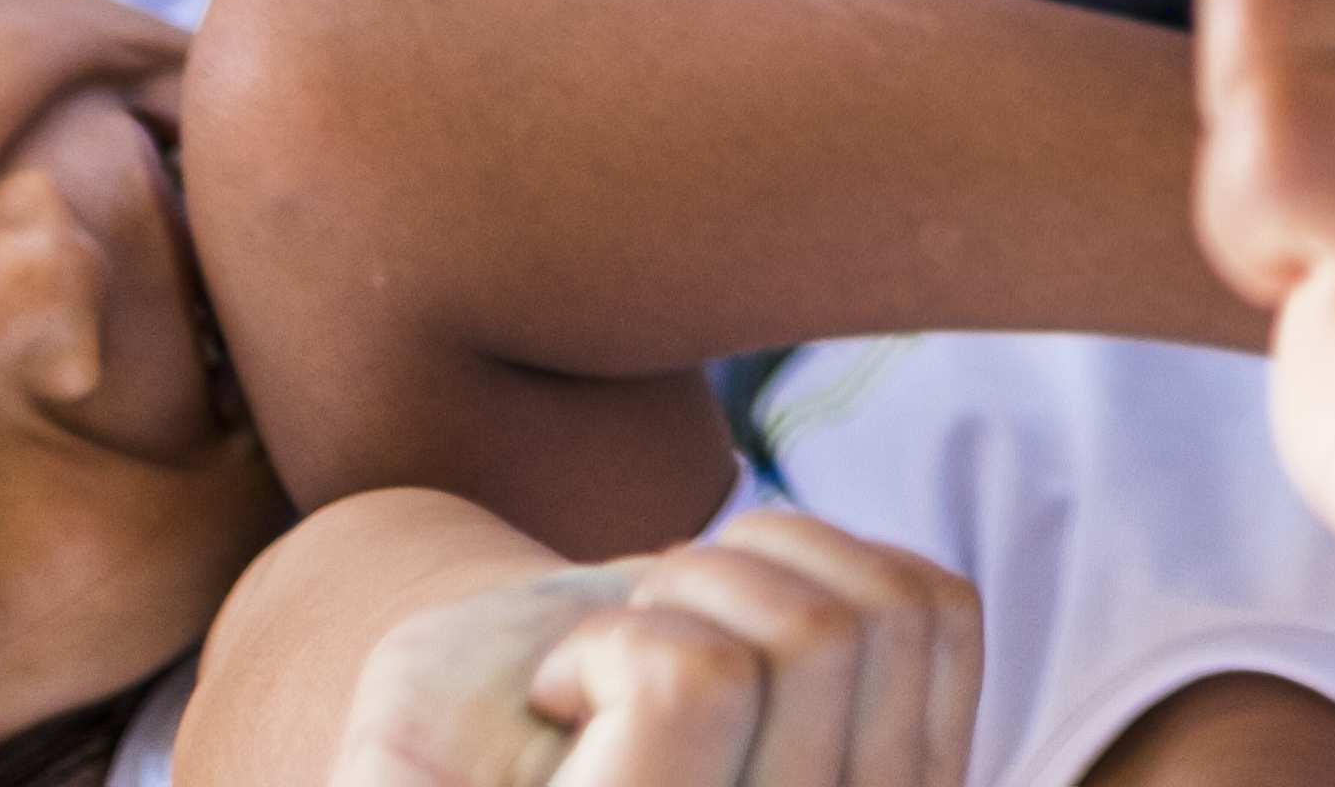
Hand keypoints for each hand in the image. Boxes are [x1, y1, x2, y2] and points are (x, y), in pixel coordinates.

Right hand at [328, 515, 981, 786]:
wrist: (499, 747)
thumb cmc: (427, 747)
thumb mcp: (399, 759)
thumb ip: (426, 771)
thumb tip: (587, 700)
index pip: (693, 684)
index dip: (615, 644)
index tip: (557, 693)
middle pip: (809, 642)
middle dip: (692, 588)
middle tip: (621, 649)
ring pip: (878, 616)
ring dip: (766, 569)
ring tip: (684, 634)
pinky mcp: (928, 780)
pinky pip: (935, 611)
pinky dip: (839, 568)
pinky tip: (756, 630)